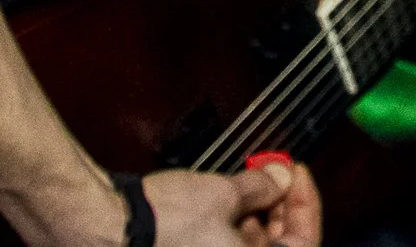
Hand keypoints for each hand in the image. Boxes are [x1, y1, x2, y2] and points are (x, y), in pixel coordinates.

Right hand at [143, 162, 320, 246]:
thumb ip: (262, 186)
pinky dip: (232, 225)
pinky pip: (222, 246)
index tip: (298, 176)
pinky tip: (227, 199)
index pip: (301, 244)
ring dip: (255, 215)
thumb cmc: (159, 225)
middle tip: (277, 175)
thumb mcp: (223, 194)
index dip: (305, 205)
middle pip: (274, 246)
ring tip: (249, 182)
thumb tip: (281, 177)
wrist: (109, 228)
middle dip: (279, 208)